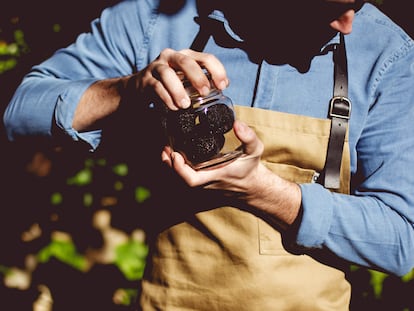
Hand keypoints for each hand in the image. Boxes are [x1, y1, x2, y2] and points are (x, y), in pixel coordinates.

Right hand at [129, 48, 228, 110]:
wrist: (139, 87)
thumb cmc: (168, 83)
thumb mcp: (186, 78)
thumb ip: (202, 80)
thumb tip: (223, 85)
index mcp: (186, 55)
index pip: (205, 58)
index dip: (217, 71)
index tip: (222, 86)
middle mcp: (171, 57)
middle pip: (186, 62)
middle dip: (198, 77)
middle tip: (204, 92)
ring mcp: (156, 67)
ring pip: (168, 74)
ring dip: (178, 90)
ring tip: (185, 105)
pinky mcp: (146, 80)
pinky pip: (156, 87)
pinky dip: (166, 98)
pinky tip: (173, 107)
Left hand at [161, 120, 301, 225]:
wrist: (252, 185)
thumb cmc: (251, 168)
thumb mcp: (255, 150)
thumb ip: (248, 137)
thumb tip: (238, 124)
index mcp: (216, 176)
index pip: (192, 180)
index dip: (179, 169)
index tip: (174, 154)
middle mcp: (206, 183)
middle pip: (180, 180)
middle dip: (169, 165)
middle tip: (165, 148)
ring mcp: (203, 184)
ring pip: (181, 180)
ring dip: (170, 166)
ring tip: (166, 150)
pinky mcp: (202, 182)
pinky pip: (185, 177)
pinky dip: (176, 168)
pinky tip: (173, 155)